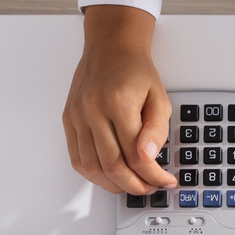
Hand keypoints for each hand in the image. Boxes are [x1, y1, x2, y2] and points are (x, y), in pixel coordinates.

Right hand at [64, 5, 176, 195]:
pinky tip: (111, 176)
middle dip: (135, 186)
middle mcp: (93, 110)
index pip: (136, 155)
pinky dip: (94, 174)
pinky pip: (77, 158)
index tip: (166, 181)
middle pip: (112, 166)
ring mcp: (77, 116)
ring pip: (92, 168)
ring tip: (133, 184)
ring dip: (114, 185)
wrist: (110, 46)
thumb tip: (149, 157)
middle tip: (151, 188)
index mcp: (119, 103)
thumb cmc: (135, 70)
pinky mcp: (68, 120)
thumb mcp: (159, 97)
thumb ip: (156, 129)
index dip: (153, 176)